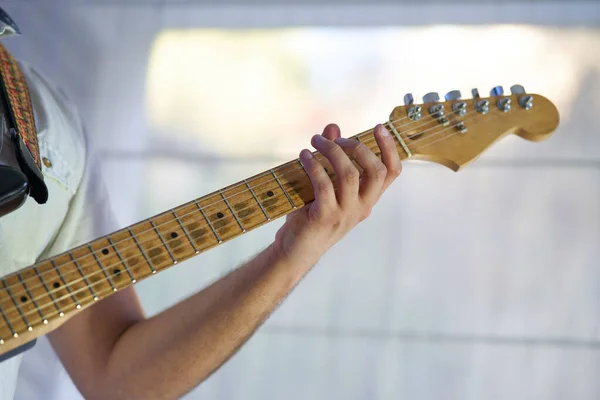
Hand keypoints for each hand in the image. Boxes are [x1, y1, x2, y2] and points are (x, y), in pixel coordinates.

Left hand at [273, 123, 401, 266]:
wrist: (296, 250)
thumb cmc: (311, 216)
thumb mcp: (325, 185)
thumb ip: (331, 157)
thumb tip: (332, 127)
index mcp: (367, 198)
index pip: (391, 173)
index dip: (389, 148)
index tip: (379, 127)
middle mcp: (362, 206)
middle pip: (375, 171)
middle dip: (357, 147)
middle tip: (336, 138)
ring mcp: (346, 213)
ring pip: (349, 174)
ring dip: (331, 151)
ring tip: (315, 141)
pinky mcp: (326, 217)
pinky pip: (324, 184)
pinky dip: (313, 165)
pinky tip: (304, 156)